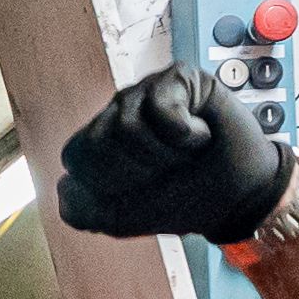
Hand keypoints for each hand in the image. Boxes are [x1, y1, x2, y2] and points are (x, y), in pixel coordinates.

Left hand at [55, 64, 292, 241]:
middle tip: (165, 170)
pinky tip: (199, 136)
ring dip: (163, 154)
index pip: (74, 157)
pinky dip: (184, 135)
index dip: (107, 184)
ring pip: (128, 126)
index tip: (139, 188)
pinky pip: (161, 109)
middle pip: (98, 140)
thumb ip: (80, 210)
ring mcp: (147, 92)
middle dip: (136, 170)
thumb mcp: (120, 219)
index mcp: (98, 142)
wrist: (235, 200)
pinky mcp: (178, 78)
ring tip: (183, 153)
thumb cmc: (182, 200)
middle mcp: (118, 112)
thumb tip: (64, 183)